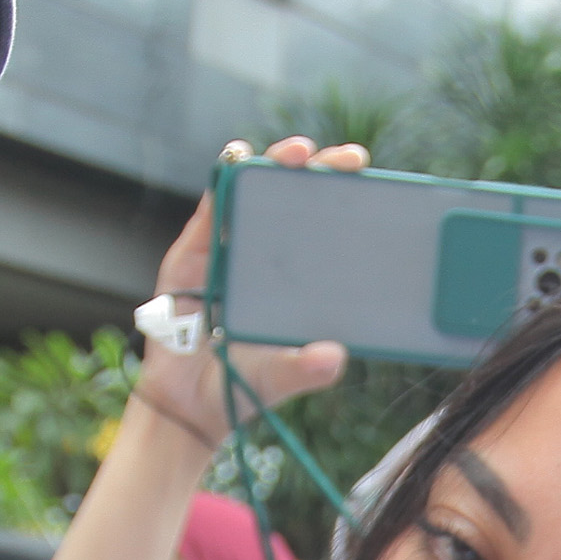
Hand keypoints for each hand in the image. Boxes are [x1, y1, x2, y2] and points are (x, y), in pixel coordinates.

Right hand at [136, 135, 369, 443]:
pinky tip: (237, 157)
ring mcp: (225, 253)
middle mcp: (261, 257)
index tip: (372, 181)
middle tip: (349, 159)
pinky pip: (207, 213)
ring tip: (299, 152)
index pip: (323, 227)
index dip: (345, 199)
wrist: (188, 407)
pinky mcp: (190, 257)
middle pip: (290, 200)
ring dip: (273, 165)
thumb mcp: (282, 379)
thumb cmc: (241, 387)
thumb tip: (336, 357)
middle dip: (319, 171)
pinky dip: (221, 184)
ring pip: (250, 194)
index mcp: (292, 280)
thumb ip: (307, 370)